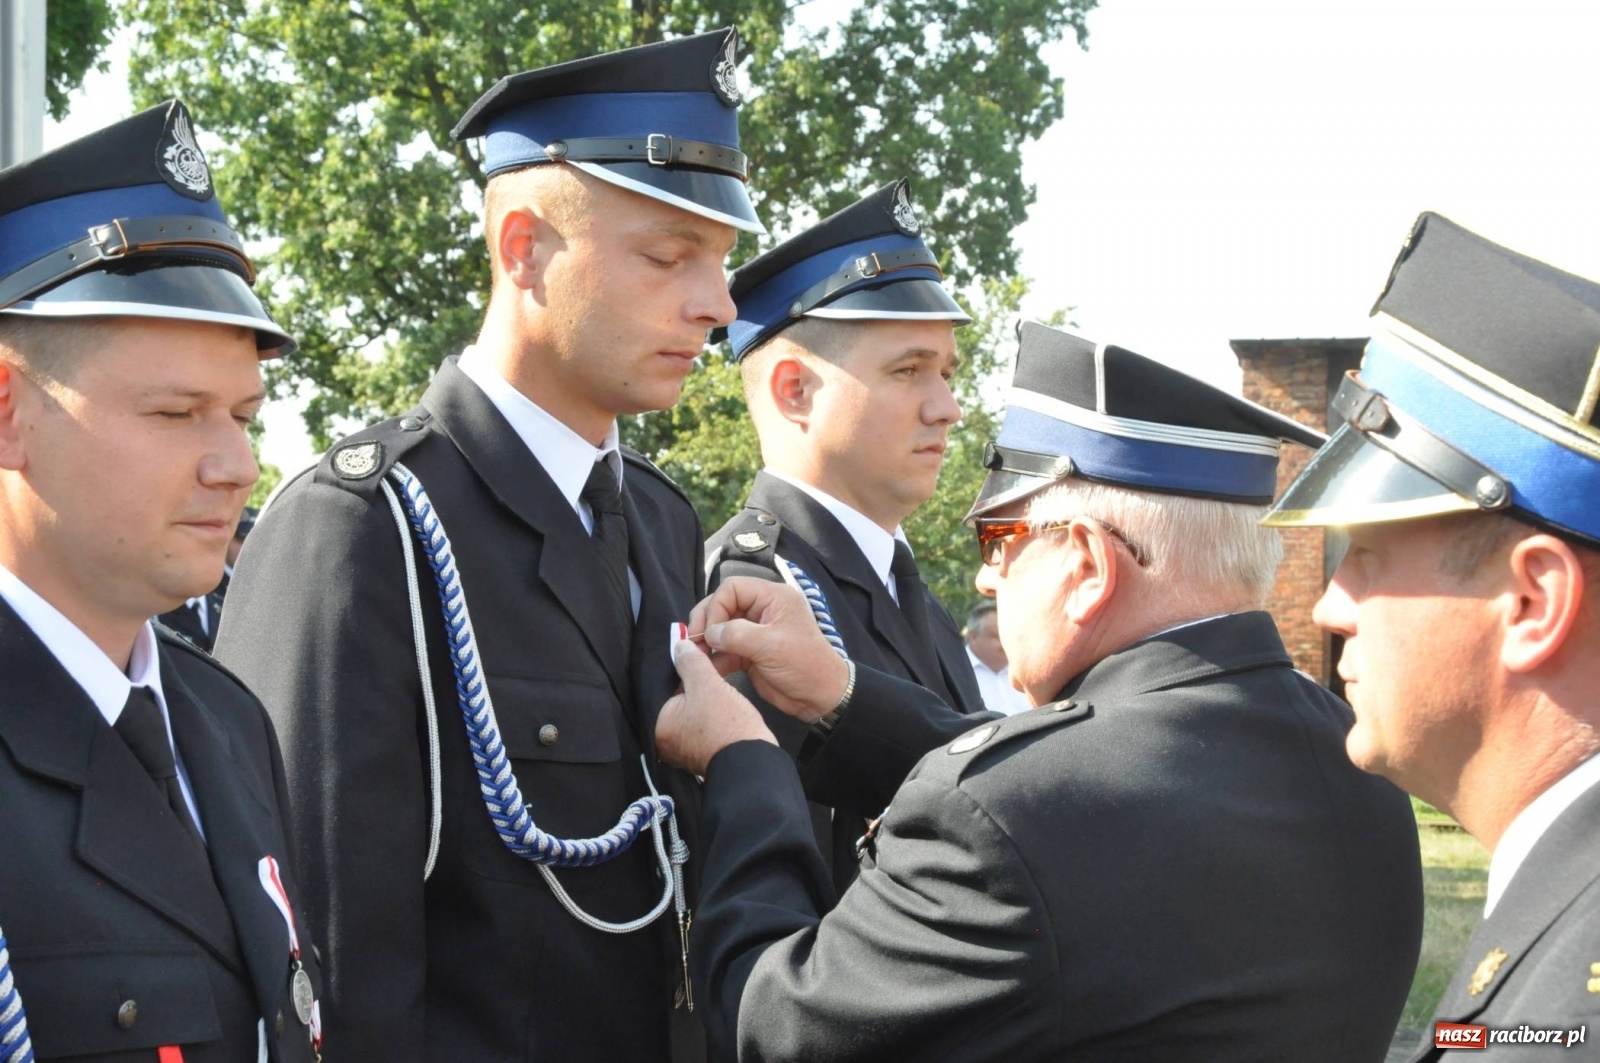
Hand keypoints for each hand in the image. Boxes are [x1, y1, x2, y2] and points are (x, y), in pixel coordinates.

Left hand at [656, 638, 776, 775]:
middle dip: (693, 680)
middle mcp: (666, 740)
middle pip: (678, 698)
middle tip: (709, 660)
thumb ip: (691, 662)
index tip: (695, 650)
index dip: (681, 665)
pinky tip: (724, 698)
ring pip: (693, 709)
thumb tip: (679, 645)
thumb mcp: (708, 685)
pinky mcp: (703, 751)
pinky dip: (711, 709)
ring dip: (705, 693)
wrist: (754, 763)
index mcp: (658, 726)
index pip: (664, 686)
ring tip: (720, 676)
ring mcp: (685, 748)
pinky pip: (703, 722)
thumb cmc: (727, 725)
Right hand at [685, 577, 851, 723]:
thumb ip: (736, 634)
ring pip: (720, 628)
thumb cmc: (803, 665)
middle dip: (706, 623)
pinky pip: (724, 648)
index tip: (709, 631)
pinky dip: (714, 657)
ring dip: (706, 641)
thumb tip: (708, 633)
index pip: (732, 588)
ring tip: (696, 656)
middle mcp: (762, 610)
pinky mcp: (749, 652)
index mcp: (772, 598)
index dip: (716, 607)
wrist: (820, 697)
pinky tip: (706, 667)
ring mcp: (754, 631)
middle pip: (722, 606)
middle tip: (693, 642)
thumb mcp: (770, 645)